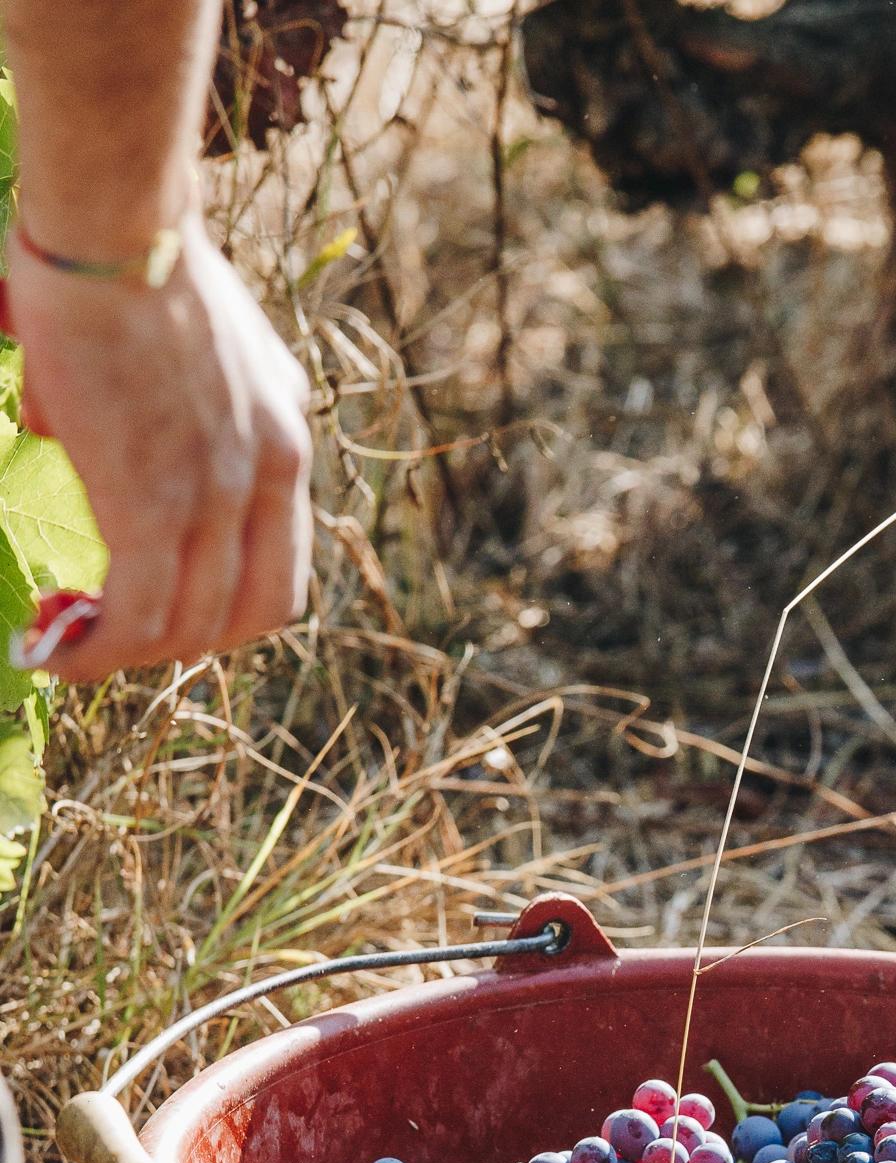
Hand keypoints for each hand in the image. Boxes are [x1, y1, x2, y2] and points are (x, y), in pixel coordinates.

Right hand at [3, 217, 312, 678]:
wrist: (116, 220)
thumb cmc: (127, 251)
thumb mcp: (185, 336)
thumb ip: (168, 398)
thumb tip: (71, 430)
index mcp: (286, 437)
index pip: (281, 569)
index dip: (226, 610)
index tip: (166, 611)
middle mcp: (270, 475)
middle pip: (249, 614)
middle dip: (180, 642)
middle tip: (113, 637)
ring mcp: (218, 496)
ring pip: (189, 627)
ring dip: (125, 654)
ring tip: (66, 646)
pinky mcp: (153, 505)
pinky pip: (137, 616)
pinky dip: (97, 653)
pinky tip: (53, 651)